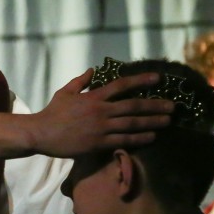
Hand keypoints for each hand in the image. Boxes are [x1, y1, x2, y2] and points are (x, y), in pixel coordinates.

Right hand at [27, 69, 173, 156]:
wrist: (41, 133)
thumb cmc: (52, 112)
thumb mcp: (65, 92)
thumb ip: (80, 81)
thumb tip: (92, 70)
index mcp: (94, 96)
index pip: (122, 85)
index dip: (141, 80)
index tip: (158, 78)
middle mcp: (101, 110)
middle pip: (133, 106)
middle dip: (155, 105)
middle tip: (172, 106)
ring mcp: (101, 128)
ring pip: (132, 124)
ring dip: (152, 122)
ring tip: (167, 121)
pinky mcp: (98, 143)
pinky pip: (123, 141)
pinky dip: (139, 138)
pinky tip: (152, 137)